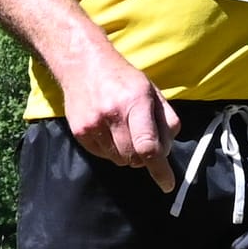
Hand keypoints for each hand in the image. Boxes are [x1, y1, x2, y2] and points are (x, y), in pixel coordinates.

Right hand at [61, 42, 181, 190]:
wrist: (83, 64)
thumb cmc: (124, 79)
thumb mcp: (152, 91)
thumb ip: (166, 120)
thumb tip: (166, 150)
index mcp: (136, 102)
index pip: (148, 145)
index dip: (159, 169)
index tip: (167, 184)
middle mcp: (113, 114)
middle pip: (134, 157)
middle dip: (143, 156)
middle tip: (143, 139)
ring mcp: (93, 125)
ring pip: (119, 160)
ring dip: (127, 154)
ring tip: (124, 130)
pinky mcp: (80, 132)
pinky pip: (103, 156)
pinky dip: (111, 150)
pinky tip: (109, 130)